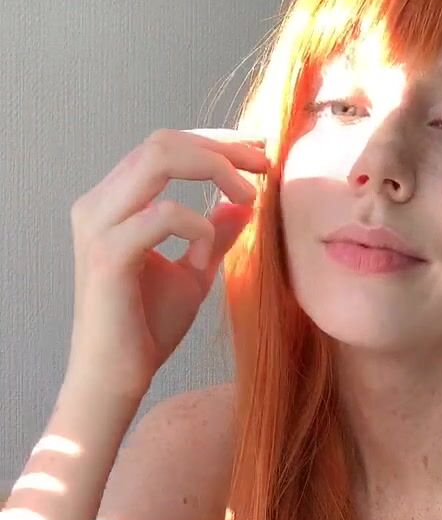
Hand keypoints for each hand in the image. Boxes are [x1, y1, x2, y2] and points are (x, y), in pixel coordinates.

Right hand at [67, 128, 269, 401]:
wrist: (114, 379)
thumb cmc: (146, 330)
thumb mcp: (192, 275)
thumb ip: (212, 236)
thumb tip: (240, 205)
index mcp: (113, 202)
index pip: (164, 147)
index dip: (214, 140)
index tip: (260, 152)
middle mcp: (99, 205)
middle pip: (163, 142)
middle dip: (221, 145)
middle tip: (264, 163)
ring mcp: (99, 225)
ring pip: (158, 159)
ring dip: (214, 168)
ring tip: (249, 196)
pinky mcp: (108, 255)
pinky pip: (163, 215)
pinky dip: (197, 225)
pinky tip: (208, 251)